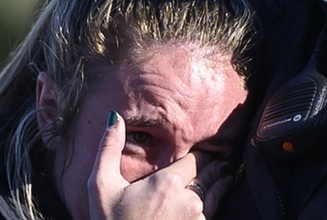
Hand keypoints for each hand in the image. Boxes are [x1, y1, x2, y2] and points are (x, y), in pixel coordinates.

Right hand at [87, 111, 234, 219]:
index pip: (196, 159)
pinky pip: (213, 214)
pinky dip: (217, 203)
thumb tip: (114, 117)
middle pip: (211, 175)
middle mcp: (189, 201)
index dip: (201, 153)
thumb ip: (109, 149)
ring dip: (221, 183)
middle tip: (224, 160)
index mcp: (168, 184)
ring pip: (216, 196)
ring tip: (226, 175)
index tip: (207, 149)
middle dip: (216, 166)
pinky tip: (216, 200)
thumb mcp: (101, 186)